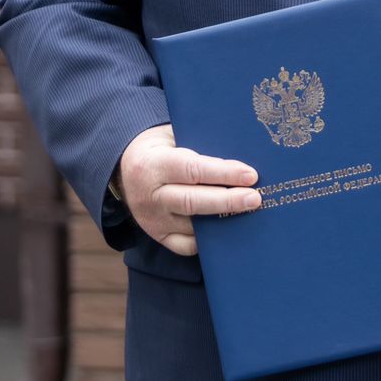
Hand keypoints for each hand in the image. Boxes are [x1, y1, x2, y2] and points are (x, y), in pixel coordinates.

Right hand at [116, 124, 258, 255]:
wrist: (125, 167)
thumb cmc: (161, 147)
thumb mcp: (174, 136)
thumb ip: (200, 144)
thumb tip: (243, 151)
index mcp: (153, 164)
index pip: (192, 169)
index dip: (223, 173)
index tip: (250, 175)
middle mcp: (150, 195)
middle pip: (193, 201)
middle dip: (228, 201)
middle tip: (255, 199)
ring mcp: (152, 219)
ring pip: (192, 227)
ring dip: (223, 222)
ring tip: (249, 215)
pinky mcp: (156, 236)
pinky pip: (185, 245)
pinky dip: (208, 241)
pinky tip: (226, 230)